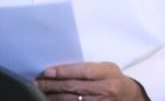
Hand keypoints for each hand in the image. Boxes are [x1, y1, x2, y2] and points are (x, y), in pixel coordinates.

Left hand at [34, 62, 148, 100]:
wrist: (128, 97)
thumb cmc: (113, 78)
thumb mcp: (106, 67)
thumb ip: (88, 67)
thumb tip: (62, 67)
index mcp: (107, 74)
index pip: (83, 72)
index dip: (64, 71)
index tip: (47, 71)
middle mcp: (103, 89)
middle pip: (73, 87)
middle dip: (52, 84)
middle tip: (36, 81)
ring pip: (70, 100)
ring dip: (52, 95)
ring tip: (38, 90)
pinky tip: (49, 99)